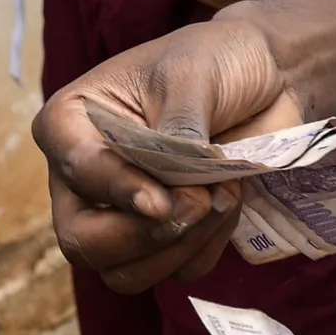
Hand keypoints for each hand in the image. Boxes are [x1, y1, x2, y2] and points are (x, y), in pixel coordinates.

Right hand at [32, 15, 302, 293]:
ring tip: (222, 194)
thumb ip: (175, 136)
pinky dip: (207, 247)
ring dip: (181, 247)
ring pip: (124, 273)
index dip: (119, 192)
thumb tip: (170, 198)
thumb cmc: (214, 61)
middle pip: (83, 243)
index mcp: (69, 125)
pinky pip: (175, 272)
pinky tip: (228, 201)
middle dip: (144, 236)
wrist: (266, 75)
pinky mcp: (164, 238)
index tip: (161, 203)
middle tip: (199, 203)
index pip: (77, 172)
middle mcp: (83, 178)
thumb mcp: (190, 78)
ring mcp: (120, 214)